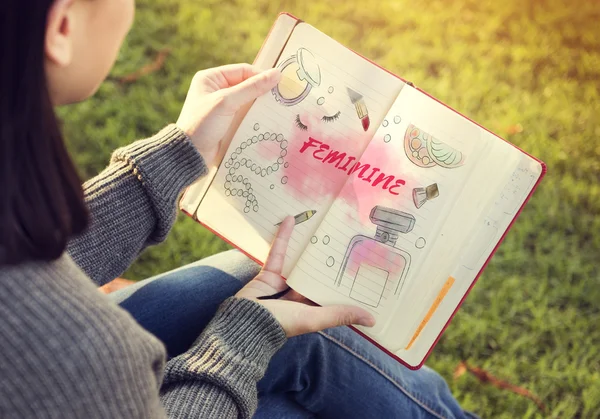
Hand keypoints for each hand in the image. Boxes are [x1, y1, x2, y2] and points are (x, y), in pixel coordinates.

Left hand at [176, 63, 280, 165]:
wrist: (190, 154)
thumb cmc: (203, 124)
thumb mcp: (226, 102)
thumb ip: (251, 88)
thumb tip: (276, 74)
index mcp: (211, 78)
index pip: (242, 70)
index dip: (261, 75)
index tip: (279, 83)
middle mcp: (216, 89)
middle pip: (247, 85)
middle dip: (263, 91)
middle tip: (282, 97)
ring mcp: (222, 107)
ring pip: (248, 101)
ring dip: (261, 105)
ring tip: (278, 109)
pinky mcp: (227, 121)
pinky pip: (246, 114)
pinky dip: (256, 116)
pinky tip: (268, 120)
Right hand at [235, 216, 375, 336]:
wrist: (245, 322)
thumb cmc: (282, 323)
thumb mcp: (315, 318)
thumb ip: (341, 315)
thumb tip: (373, 320)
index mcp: (312, 308)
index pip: (332, 292)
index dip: (345, 281)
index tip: (362, 265)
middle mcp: (299, 296)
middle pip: (317, 274)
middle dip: (329, 259)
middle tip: (345, 237)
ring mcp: (283, 283)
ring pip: (299, 261)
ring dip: (308, 245)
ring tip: (321, 226)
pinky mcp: (269, 272)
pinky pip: (279, 252)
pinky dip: (284, 237)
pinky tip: (292, 219)